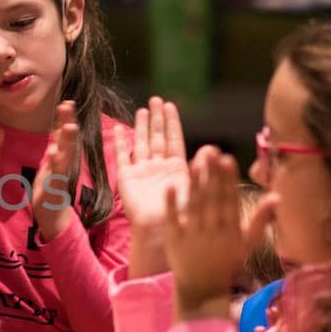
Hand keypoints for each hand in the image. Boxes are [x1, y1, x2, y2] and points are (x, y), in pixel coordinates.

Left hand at [32, 101, 79, 240]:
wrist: (52, 214)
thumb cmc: (50, 188)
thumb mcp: (51, 163)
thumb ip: (56, 146)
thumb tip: (60, 129)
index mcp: (60, 157)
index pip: (63, 134)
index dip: (65, 118)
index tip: (66, 102)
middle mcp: (63, 163)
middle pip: (67, 140)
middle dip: (68, 122)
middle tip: (68, 105)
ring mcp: (61, 175)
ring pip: (65, 155)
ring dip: (67, 140)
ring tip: (69, 125)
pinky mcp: (55, 186)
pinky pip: (56, 173)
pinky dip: (54, 163)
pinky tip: (52, 152)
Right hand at [113, 96, 190, 276]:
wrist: (158, 231)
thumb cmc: (181, 216)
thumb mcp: (196, 191)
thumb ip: (201, 169)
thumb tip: (211, 147)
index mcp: (176, 169)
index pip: (173, 140)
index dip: (172, 123)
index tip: (170, 105)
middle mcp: (158, 168)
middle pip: (157, 138)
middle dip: (157, 119)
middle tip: (156, 100)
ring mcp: (141, 172)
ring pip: (141, 143)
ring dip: (141, 127)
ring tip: (142, 109)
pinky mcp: (126, 179)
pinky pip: (122, 157)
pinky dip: (120, 143)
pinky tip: (118, 129)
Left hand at [164, 150, 275, 320]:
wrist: (202, 285)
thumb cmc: (227, 259)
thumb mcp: (248, 243)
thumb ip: (261, 219)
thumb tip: (277, 196)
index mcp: (231, 231)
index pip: (230, 201)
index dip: (229, 180)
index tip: (228, 159)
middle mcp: (212, 232)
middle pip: (212, 199)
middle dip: (212, 175)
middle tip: (211, 150)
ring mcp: (192, 236)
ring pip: (193, 206)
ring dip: (194, 183)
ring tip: (195, 160)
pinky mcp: (174, 240)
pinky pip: (172, 220)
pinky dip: (171, 204)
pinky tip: (170, 185)